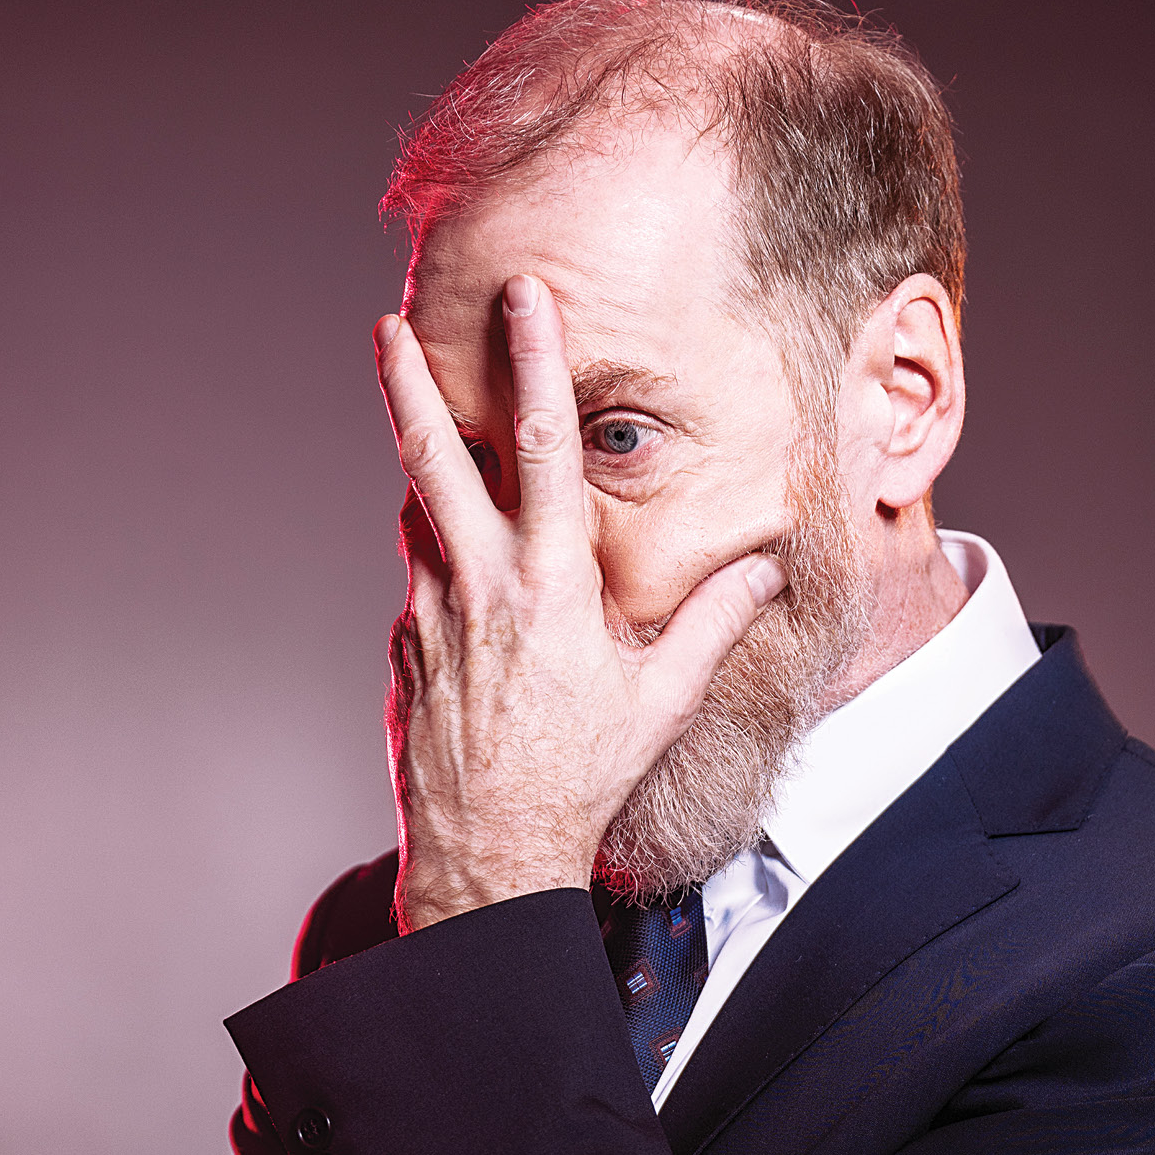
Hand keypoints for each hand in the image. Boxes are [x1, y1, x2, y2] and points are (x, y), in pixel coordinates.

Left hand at [378, 275, 787, 931]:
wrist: (488, 854)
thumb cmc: (582, 778)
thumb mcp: (661, 701)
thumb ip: (711, 623)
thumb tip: (768, 568)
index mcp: (548, 586)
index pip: (543, 449)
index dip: (535, 365)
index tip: (522, 300)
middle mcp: (476, 588)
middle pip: (434, 460)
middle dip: (410, 384)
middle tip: (386, 324)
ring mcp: (427, 617)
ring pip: (420, 520)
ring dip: (429, 479)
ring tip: (441, 446)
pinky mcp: (402, 650)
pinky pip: (422, 588)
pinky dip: (439, 571)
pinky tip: (469, 595)